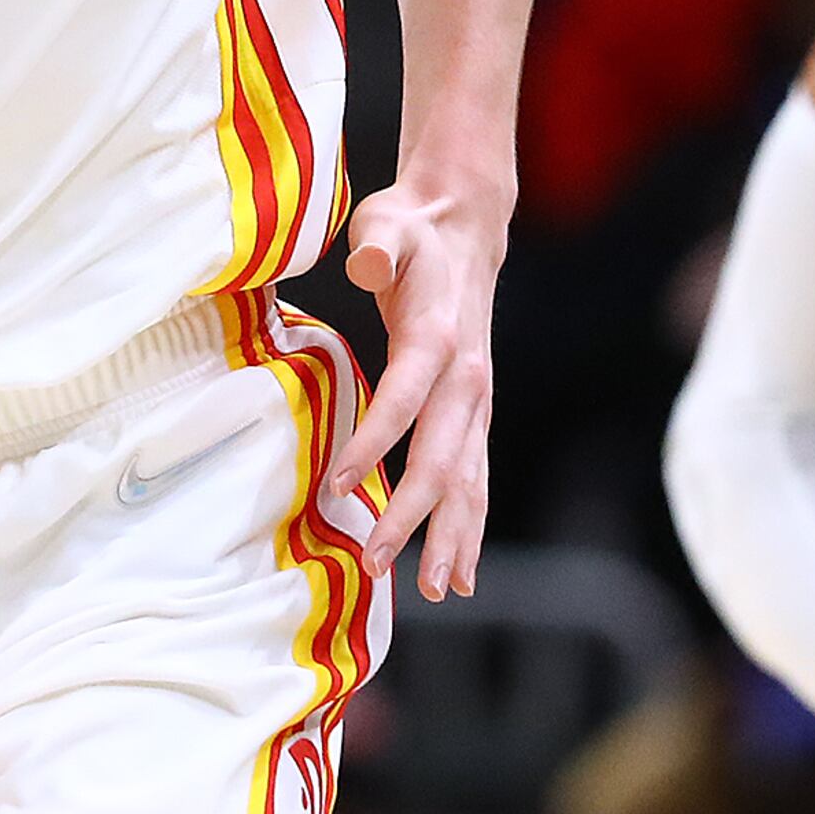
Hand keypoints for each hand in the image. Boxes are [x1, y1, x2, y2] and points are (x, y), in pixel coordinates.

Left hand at [329, 174, 502, 599]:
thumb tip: (365, 261)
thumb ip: (378, 242)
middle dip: (414, 516)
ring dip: (454, 536)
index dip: (373, 446)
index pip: (405, 400)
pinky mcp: (474, 411)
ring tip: (438, 591)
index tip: (337, 489)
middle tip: (377, 563)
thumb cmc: (412, 229)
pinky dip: (470, 525)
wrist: (466, 225)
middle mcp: (467, 376)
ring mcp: (476, 398)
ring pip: (470, 479)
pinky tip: (461, 571)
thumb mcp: (387, 222)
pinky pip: (474, 477)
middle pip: (444, 457)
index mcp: (439, 336)